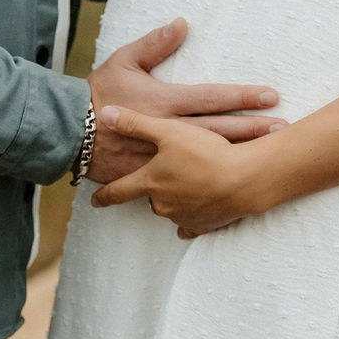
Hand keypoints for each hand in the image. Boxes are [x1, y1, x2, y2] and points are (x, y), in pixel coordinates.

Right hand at [86, 18, 281, 183]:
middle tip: (283, 129)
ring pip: (208, 157)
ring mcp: (162, 156)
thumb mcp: (124, 61)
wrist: (67, 131)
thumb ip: (155, 43)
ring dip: (238, 155)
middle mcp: (169, 129)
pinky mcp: (152, 175)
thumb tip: (182, 23)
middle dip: (253, 130)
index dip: (243, 96)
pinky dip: (207, 182)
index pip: (213, 97)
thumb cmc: (97, 92)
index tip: (270, 95)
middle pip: (220, 130)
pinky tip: (228, 187)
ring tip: (267, 157)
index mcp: (166, 100)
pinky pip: (184, 180)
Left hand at [90, 106, 266, 235]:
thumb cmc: (204, 152)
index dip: (105, 195)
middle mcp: (162, 203)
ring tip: (190, 180)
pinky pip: (193, 222)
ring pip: (171, 207)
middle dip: (153, 188)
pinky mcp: (204, 224)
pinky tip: (199, 205)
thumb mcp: (167, 131)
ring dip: (176, 196)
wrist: (244, 180)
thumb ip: (135, 124)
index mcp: (150, 182)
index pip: (119, 191)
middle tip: (162, 175)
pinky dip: (193, 214)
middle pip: (150, 197)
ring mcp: (183, 216)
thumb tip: (105, 114)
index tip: (94, 201)